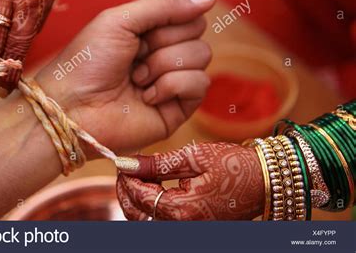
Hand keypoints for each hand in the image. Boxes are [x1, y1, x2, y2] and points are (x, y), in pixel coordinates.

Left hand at [35, 0, 214, 157]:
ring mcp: (174, 79)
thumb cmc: (87, 62)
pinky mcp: (179, 107)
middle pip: (197, 28)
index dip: (167, 13)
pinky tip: (147, 97)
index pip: (184, 6)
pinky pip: (200, 83)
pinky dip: (171, 86)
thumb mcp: (120, 19)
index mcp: (150, 28)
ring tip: (136, 79)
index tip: (139, 29)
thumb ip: (164, 5)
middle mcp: (165, 51)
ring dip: (163, 64)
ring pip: (202, 54)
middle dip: (162, 40)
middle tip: (134, 56)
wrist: (72, 108)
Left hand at [115, 142, 264, 219]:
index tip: (124, 161)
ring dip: (137, 200)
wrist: (264, 181)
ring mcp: (188, 230)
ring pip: (147, 221)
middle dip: (127, 192)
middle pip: (138, 215)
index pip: (139, 196)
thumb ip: (158, 163)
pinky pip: (161, 221)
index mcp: (183, 210)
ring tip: (139, 177)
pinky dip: (152, 206)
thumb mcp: (194, 158)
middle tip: (127, 170)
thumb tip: (127, 163)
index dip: (127, 178)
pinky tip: (154, 187)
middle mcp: (183, 227)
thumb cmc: (234, 166)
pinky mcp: (193, 227)